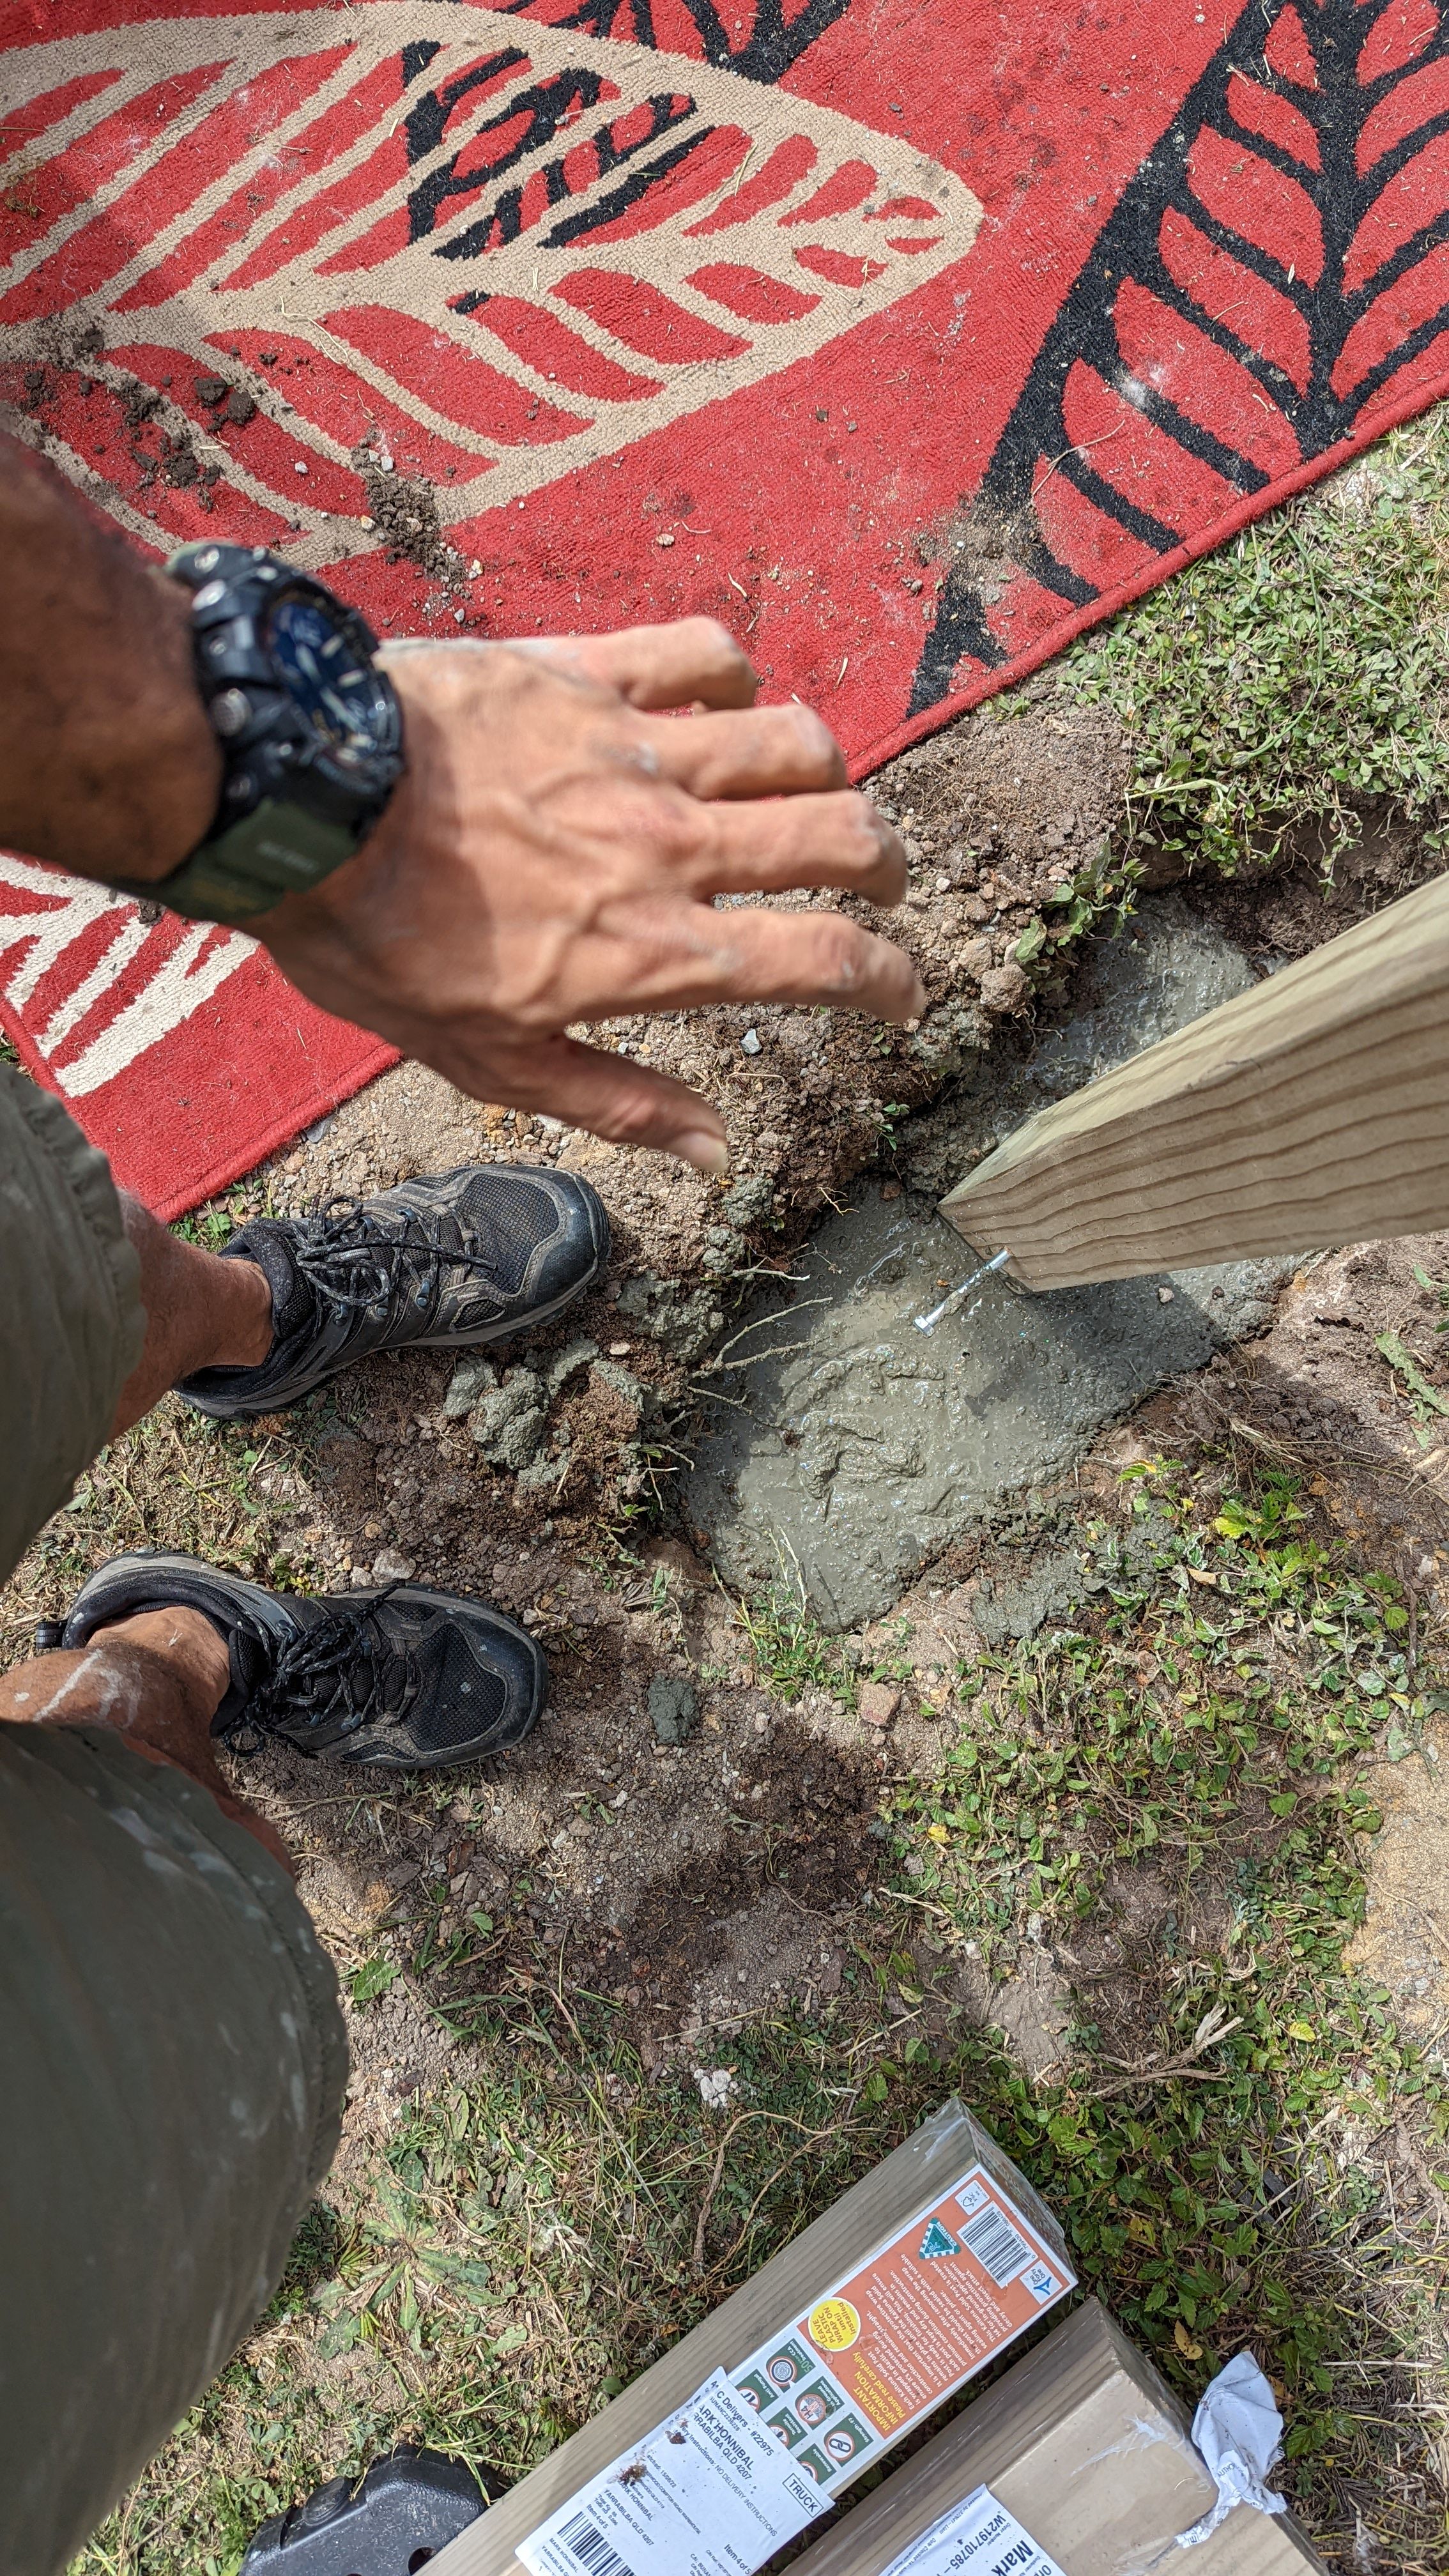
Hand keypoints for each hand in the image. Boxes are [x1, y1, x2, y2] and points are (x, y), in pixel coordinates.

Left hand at [256, 621, 920, 1168]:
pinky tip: (718, 699)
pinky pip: (704, 653)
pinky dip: (732, 675)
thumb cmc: (382, 947)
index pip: (825, 961)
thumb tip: (718, 1156)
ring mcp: (635, 751)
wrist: (299, 811)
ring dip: (823, 769)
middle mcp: (672, 847)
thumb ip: (619, 1103)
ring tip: (808, 788)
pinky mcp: (587, 675)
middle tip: (877, 878)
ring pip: (793, 738)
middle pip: (842, 835)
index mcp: (659, 952)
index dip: (889, 979)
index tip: (900, 992)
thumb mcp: (495, 1063)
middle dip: (885, 862)